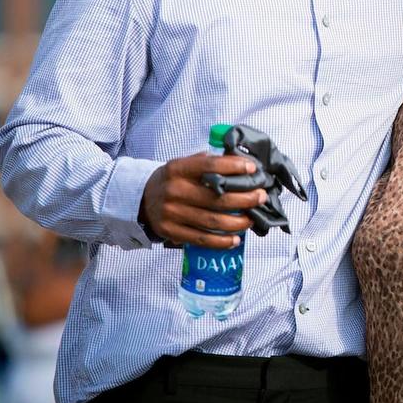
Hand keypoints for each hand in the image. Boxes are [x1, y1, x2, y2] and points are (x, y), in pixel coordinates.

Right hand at [139, 153, 267, 248]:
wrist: (142, 200)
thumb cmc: (172, 180)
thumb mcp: (183, 164)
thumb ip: (207, 162)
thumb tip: (239, 161)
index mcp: (178, 169)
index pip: (210, 166)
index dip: (234, 167)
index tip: (252, 168)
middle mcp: (175, 191)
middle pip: (217, 198)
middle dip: (245, 199)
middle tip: (260, 197)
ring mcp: (172, 213)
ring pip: (212, 221)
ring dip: (237, 222)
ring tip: (251, 219)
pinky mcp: (171, 231)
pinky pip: (201, 239)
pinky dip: (221, 241)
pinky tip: (235, 239)